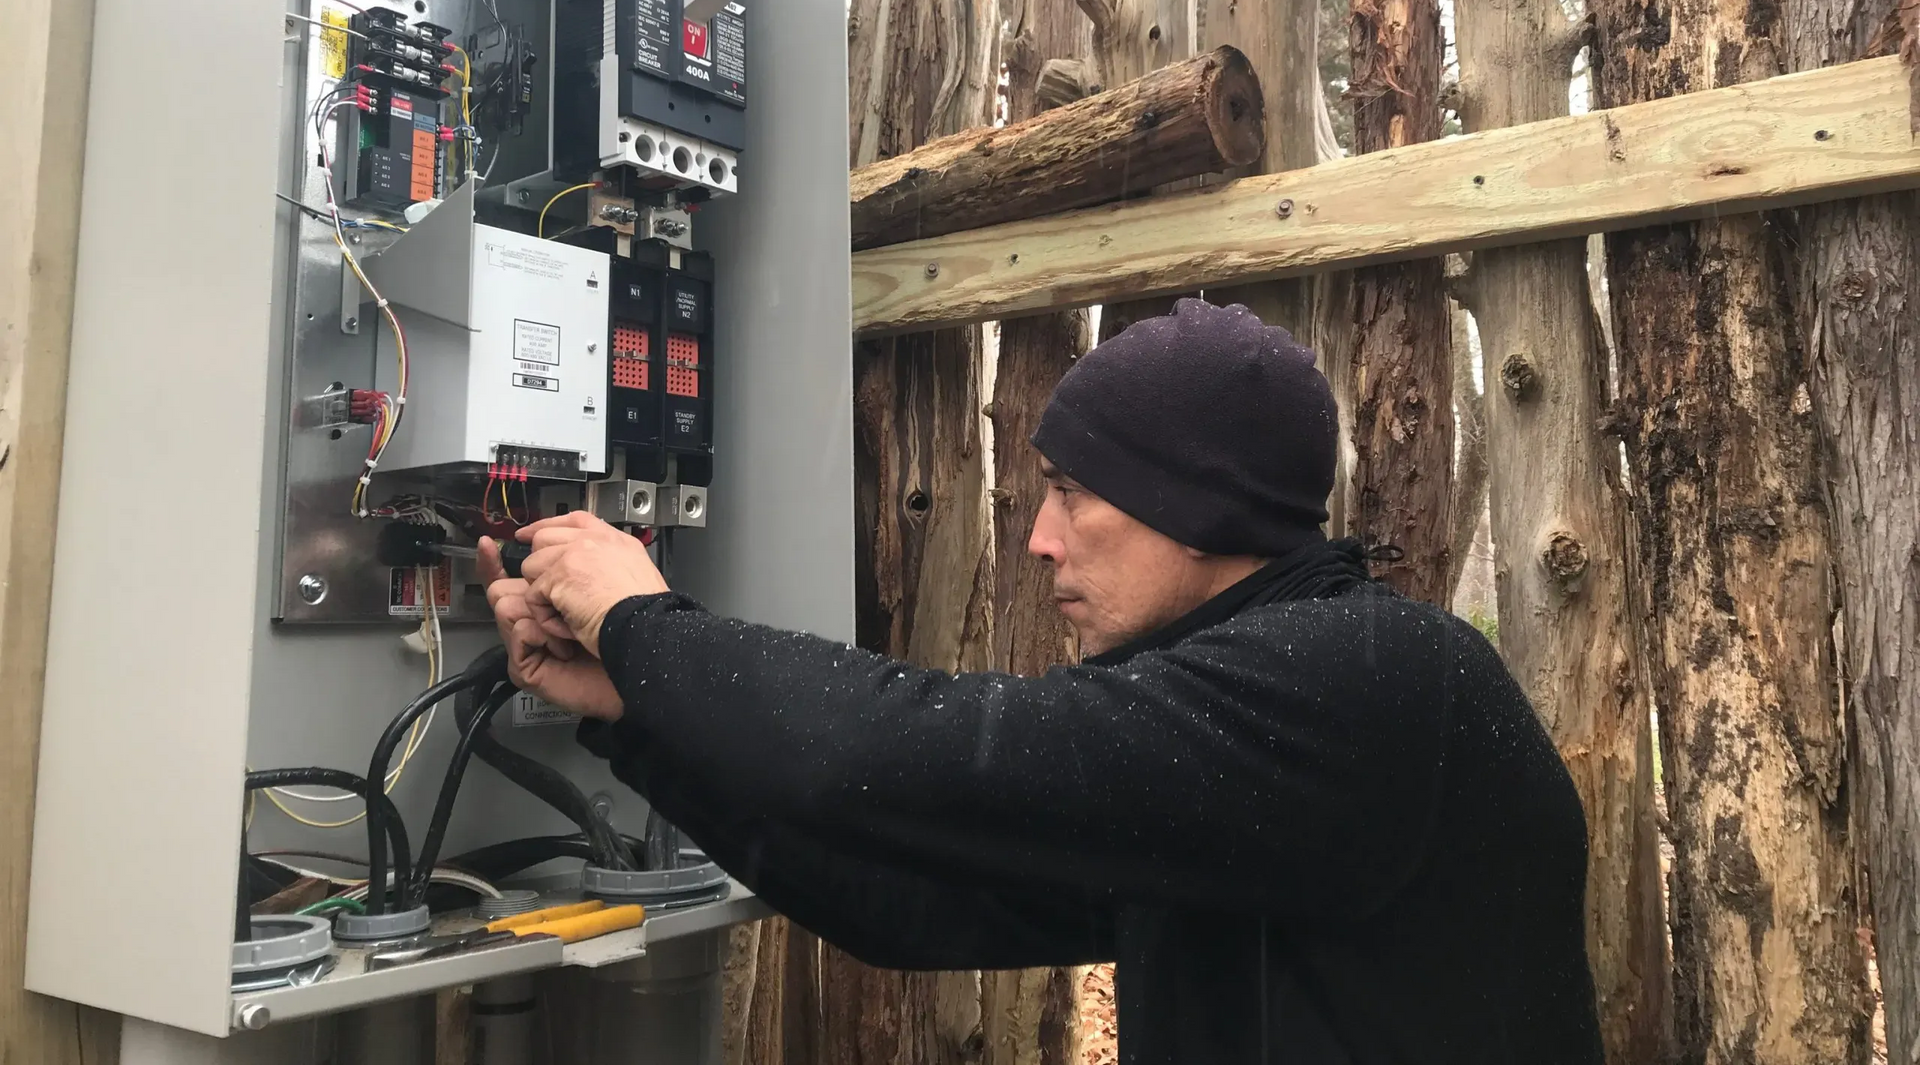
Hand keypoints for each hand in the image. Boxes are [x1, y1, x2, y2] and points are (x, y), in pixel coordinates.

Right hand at [480, 540, 624, 720]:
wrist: (633, 667)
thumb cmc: (620, 629)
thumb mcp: (595, 579)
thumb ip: (569, 560)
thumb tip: (548, 535)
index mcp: (547, 603)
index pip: (510, 578)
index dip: (493, 561)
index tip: (486, 543)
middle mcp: (532, 623)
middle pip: (501, 588)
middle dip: (531, 586)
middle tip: (561, 602)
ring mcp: (527, 647)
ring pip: (505, 605)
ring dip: (544, 612)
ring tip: (570, 629)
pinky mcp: (526, 668)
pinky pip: (521, 631)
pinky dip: (547, 634)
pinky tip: (565, 647)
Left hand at [514, 512, 669, 656]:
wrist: (644, 626)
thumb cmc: (646, 613)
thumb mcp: (637, 572)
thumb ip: (612, 562)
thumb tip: (593, 571)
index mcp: (613, 540)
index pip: (573, 520)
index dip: (548, 527)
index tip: (530, 534)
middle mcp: (592, 541)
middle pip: (543, 539)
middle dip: (540, 565)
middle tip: (548, 589)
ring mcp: (573, 556)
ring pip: (532, 567)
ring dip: (543, 594)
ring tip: (565, 613)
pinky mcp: (558, 578)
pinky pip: (533, 597)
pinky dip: (545, 617)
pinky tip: (566, 627)